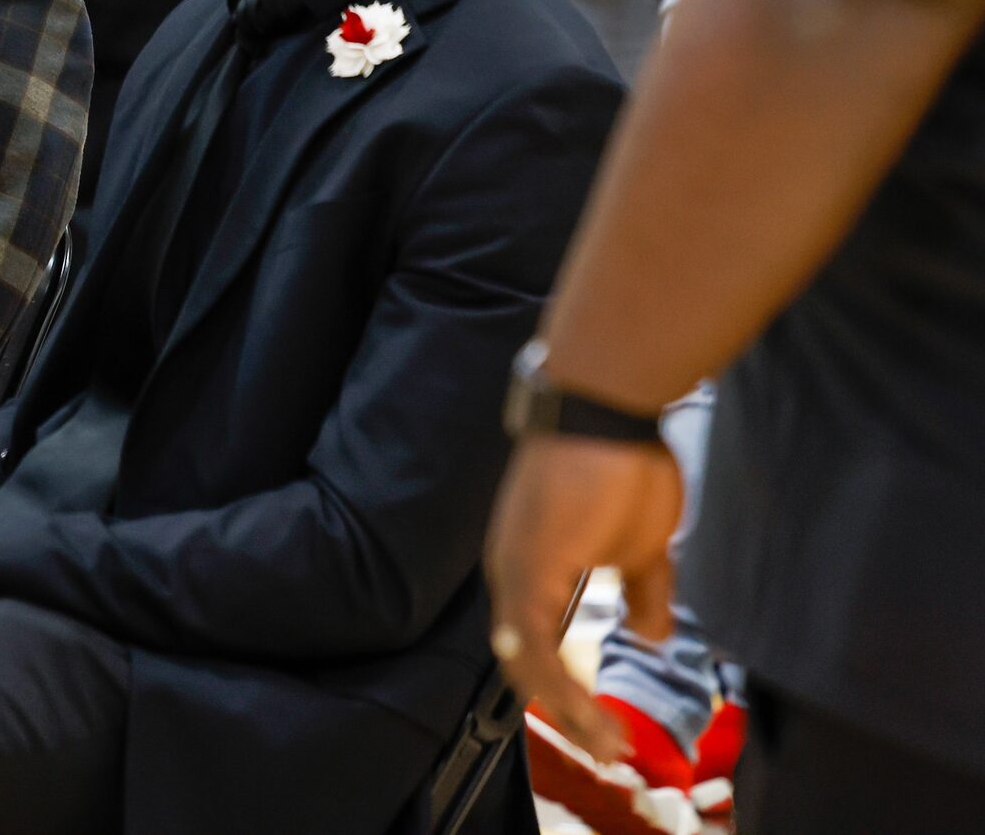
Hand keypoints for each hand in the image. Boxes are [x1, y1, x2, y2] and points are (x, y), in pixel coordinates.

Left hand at [486, 434, 683, 764]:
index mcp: (533, 566)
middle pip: (524, 659)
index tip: (607, 729)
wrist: (607, 410)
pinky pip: (529, 639)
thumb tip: (650, 634)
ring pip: (523, 658)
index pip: (536, 643)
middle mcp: (510, 569)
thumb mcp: (642, 546)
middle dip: (566, 711)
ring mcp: (512, 566)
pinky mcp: (524, 564)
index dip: (567, 690)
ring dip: (565, 706)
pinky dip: (556, 682)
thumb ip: (642, 591)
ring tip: (605, 743)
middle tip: (608, 750)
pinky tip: (585, 711)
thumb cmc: (623, 465)